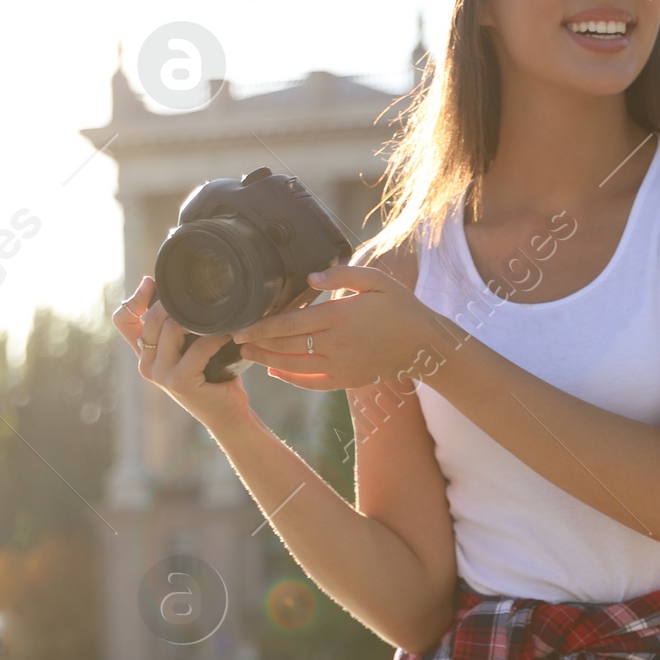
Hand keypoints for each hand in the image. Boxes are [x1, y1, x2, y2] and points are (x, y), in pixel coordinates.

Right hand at [112, 276, 252, 428]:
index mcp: (144, 355)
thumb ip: (178, 330)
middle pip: (151, 318)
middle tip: (203, 301)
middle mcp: (146, 365)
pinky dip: (215, 338)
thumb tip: (180, 293)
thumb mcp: (190, 350)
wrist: (227, 416)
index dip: (135, 298)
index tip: (152, 283)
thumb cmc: (213, 380)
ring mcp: (160, 375)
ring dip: (199, 319)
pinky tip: (228, 335)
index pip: (122, 320)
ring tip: (218, 318)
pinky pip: (198, 348)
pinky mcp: (179, 382)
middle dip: (175, 304)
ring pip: (172, 329)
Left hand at [232, 263, 445, 391]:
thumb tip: (310, 279)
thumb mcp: (375, 280)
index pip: (290, 323)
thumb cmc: (401, 306)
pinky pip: (313, 382)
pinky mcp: (347, 380)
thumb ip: (342, 276)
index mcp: (339, 317)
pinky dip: (291, 379)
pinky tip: (276, 373)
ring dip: (267, 361)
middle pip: (286, 345)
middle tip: (234, 339)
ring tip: (247, 355)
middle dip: (258, 343)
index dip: (262, 327)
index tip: (241, 326)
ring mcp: (341, 365)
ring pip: (295, 365)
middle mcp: (336, 344)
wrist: (425, 345)